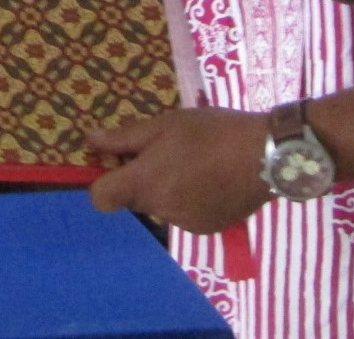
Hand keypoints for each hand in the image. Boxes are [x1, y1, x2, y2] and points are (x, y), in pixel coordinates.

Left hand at [87, 107, 272, 233]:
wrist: (265, 155)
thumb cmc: (210, 132)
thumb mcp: (165, 124)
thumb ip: (124, 138)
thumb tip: (89, 142)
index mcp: (145, 183)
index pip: (101, 199)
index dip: (102, 182)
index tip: (117, 164)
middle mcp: (160, 209)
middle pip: (133, 200)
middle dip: (141, 179)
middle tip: (165, 152)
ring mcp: (184, 224)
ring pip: (161, 206)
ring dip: (167, 189)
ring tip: (194, 163)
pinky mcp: (207, 229)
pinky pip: (184, 215)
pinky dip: (190, 201)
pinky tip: (211, 179)